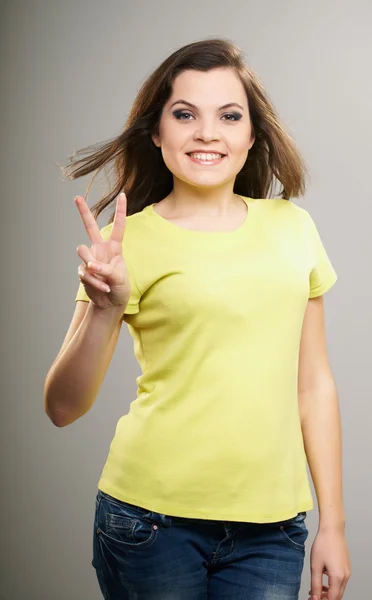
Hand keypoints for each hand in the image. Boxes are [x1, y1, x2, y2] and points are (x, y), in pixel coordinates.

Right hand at [75, 192, 130, 309]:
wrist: (110, 303)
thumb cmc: (120, 288)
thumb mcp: (119, 279)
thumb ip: (106, 270)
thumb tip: (90, 266)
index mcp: (114, 248)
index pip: (118, 227)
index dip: (120, 211)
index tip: (123, 195)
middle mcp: (101, 249)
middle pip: (90, 227)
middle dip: (83, 212)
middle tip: (76, 197)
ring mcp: (90, 259)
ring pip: (82, 251)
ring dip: (91, 265)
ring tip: (101, 277)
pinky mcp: (82, 270)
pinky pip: (84, 271)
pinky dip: (94, 282)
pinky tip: (102, 288)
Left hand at [308, 529, 350, 599]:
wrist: (332, 529)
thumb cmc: (323, 544)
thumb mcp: (315, 566)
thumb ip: (315, 584)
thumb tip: (315, 597)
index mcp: (338, 577)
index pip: (331, 598)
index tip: (311, 599)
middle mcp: (345, 576)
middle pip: (337, 596)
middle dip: (325, 598)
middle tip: (313, 596)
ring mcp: (347, 571)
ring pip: (339, 589)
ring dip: (329, 592)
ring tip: (316, 588)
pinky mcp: (346, 567)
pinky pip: (341, 581)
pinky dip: (332, 584)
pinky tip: (323, 577)